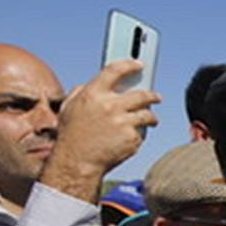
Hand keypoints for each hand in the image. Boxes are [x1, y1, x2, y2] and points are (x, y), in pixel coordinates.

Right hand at [45, 59, 160, 184]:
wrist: (77, 162)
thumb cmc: (71, 136)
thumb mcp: (69, 108)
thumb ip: (80, 92)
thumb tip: (89, 84)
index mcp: (93, 94)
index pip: (115, 70)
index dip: (129, 63)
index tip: (139, 63)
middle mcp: (110, 105)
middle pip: (141, 94)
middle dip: (152, 95)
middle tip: (156, 97)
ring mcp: (123, 122)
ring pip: (147, 115)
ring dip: (152, 117)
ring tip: (152, 120)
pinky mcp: (132, 138)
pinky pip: (141, 133)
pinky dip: (138, 135)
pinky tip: (129, 140)